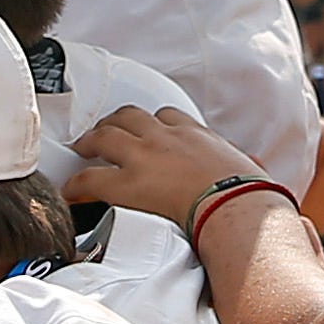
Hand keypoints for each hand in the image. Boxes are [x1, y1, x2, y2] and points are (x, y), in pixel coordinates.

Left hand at [63, 105, 269, 229]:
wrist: (236, 207)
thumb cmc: (249, 194)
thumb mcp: (250, 169)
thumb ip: (245, 163)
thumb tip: (254, 166)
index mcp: (196, 134)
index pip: (168, 116)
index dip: (154, 122)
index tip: (149, 129)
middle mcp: (166, 137)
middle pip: (130, 116)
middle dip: (115, 121)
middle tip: (104, 130)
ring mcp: (144, 156)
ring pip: (105, 136)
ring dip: (90, 140)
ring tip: (81, 148)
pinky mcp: (128, 183)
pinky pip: (91, 178)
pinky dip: (75, 183)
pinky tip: (68, 191)